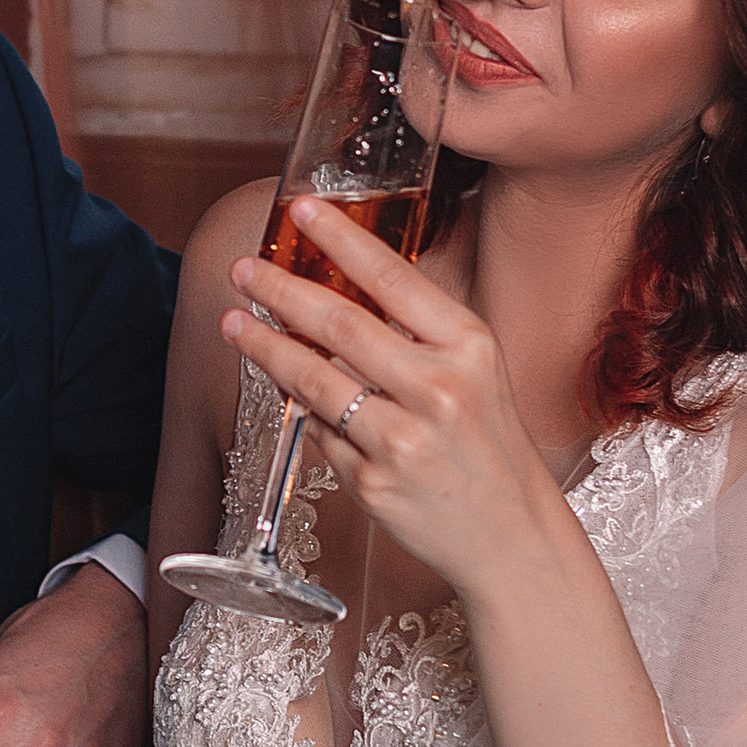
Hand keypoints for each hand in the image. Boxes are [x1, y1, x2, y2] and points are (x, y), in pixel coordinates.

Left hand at [222, 201, 570, 602]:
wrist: (513, 536)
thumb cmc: (490, 446)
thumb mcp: (477, 373)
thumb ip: (419, 334)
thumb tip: (338, 289)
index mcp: (470, 347)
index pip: (394, 278)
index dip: (342, 239)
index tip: (302, 210)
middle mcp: (439, 389)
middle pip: (340, 324)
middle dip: (280, 289)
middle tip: (243, 269)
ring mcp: (403, 440)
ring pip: (313, 380)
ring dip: (265, 346)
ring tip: (233, 323)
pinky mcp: (373, 483)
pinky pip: (319, 432)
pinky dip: (297, 406)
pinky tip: (280, 385)